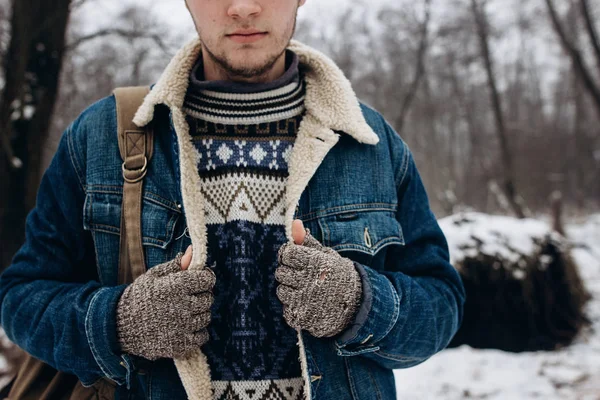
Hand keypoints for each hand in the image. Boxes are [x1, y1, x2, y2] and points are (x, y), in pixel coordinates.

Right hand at [116, 245, 215, 359]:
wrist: (120, 326)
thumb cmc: (139, 297)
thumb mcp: (154, 276)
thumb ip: (176, 265)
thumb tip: (192, 251)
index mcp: (176, 286)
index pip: (207, 279)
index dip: (205, 278)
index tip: (198, 280)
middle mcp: (182, 306)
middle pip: (208, 299)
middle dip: (201, 296)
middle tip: (188, 298)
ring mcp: (182, 327)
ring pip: (206, 317)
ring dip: (198, 314)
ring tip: (183, 313)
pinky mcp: (181, 344)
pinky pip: (202, 336)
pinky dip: (197, 332)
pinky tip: (185, 327)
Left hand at [275, 220, 362, 337]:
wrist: (356, 306)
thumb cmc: (337, 275)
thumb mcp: (327, 255)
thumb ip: (307, 241)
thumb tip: (294, 223)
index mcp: (316, 262)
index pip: (286, 253)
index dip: (289, 255)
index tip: (297, 259)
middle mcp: (310, 281)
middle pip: (281, 272)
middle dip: (289, 272)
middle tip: (303, 276)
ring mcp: (305, 301)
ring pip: (281, 290)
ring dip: (290, 289)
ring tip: (306, 290)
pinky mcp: (303, 317)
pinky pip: (286, 309)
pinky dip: (294, 307)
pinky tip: (307, 304)